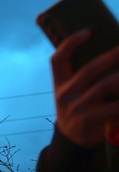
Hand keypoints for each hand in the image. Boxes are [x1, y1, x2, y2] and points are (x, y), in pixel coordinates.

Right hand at [52, 31, 118, 147]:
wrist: (72, 140)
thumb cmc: (80, 108)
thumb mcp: (73, 93)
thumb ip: (84, 76)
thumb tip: (113, 55)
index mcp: (60, 84)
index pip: (57, 60)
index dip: (70, 44)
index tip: (88, 31)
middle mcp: (65, 95)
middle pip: (89, 70)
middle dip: (113, 55)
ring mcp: (77, 109)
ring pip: (105, 85)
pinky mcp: (90, 122)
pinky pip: (115, 106)